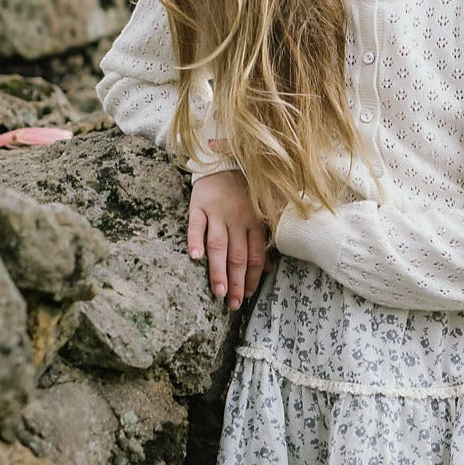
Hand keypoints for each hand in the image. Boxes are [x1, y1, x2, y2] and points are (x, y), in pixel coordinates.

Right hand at [188, 169, 269, 310]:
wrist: (224, 161)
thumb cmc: (243, 192)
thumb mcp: (260, 213)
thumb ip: (264, 240)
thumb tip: (268, 269)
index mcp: (255, 222)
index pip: (256, 255)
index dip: (253, 277)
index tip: (249, 295)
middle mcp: (238, 219)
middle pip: (238, 255)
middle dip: (237, 282)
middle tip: (234, 303)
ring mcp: (218, 213)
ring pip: (219, 245)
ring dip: (219, 269)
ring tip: (219, 291)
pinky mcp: (199, 205)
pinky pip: (196, 224)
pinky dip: (195, 240)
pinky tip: (195, 257)